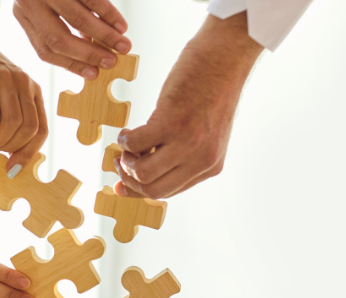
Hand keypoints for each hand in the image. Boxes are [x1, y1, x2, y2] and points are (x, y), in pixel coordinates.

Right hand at [0, 34, 47, 176]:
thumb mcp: (5, 94)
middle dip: (11, 148)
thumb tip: (13, 154)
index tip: (13, 169)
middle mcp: (25, 83)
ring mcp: (6, 80)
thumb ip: (13, 116)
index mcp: (33, 90)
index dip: (29, 154)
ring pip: (12, 124)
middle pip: (29, 129)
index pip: (42, 130)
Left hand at [13, 0, 130, 78]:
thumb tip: (89, 52)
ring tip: (123, 44)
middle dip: (88, 54)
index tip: (92, 74)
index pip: (45, 49)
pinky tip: (120, 24)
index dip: (71, 64)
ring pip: (76, 20)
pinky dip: (108, 13)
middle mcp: (29, 2)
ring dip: (103, 35)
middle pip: (58, 39)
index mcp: (23, 14)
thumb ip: (59, 26)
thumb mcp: (42, 4)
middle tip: (111, 62)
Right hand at [114, 13, 263, 198]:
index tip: (120, 184)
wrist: (225, 57)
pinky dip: (125, 139)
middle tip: (120, 161)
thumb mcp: (204, 134)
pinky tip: (128, 129)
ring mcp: (188, 143)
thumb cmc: (211, 89)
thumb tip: (143, 171)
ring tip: (127, 144)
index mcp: (210, 166)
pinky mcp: (172, 122)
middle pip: (153, 190)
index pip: (168, 192)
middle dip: (129, 179)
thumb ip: (182, 155)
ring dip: (126, 161)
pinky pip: (136, 145)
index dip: (139, 191)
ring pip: (143, 174)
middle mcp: (202, 160)